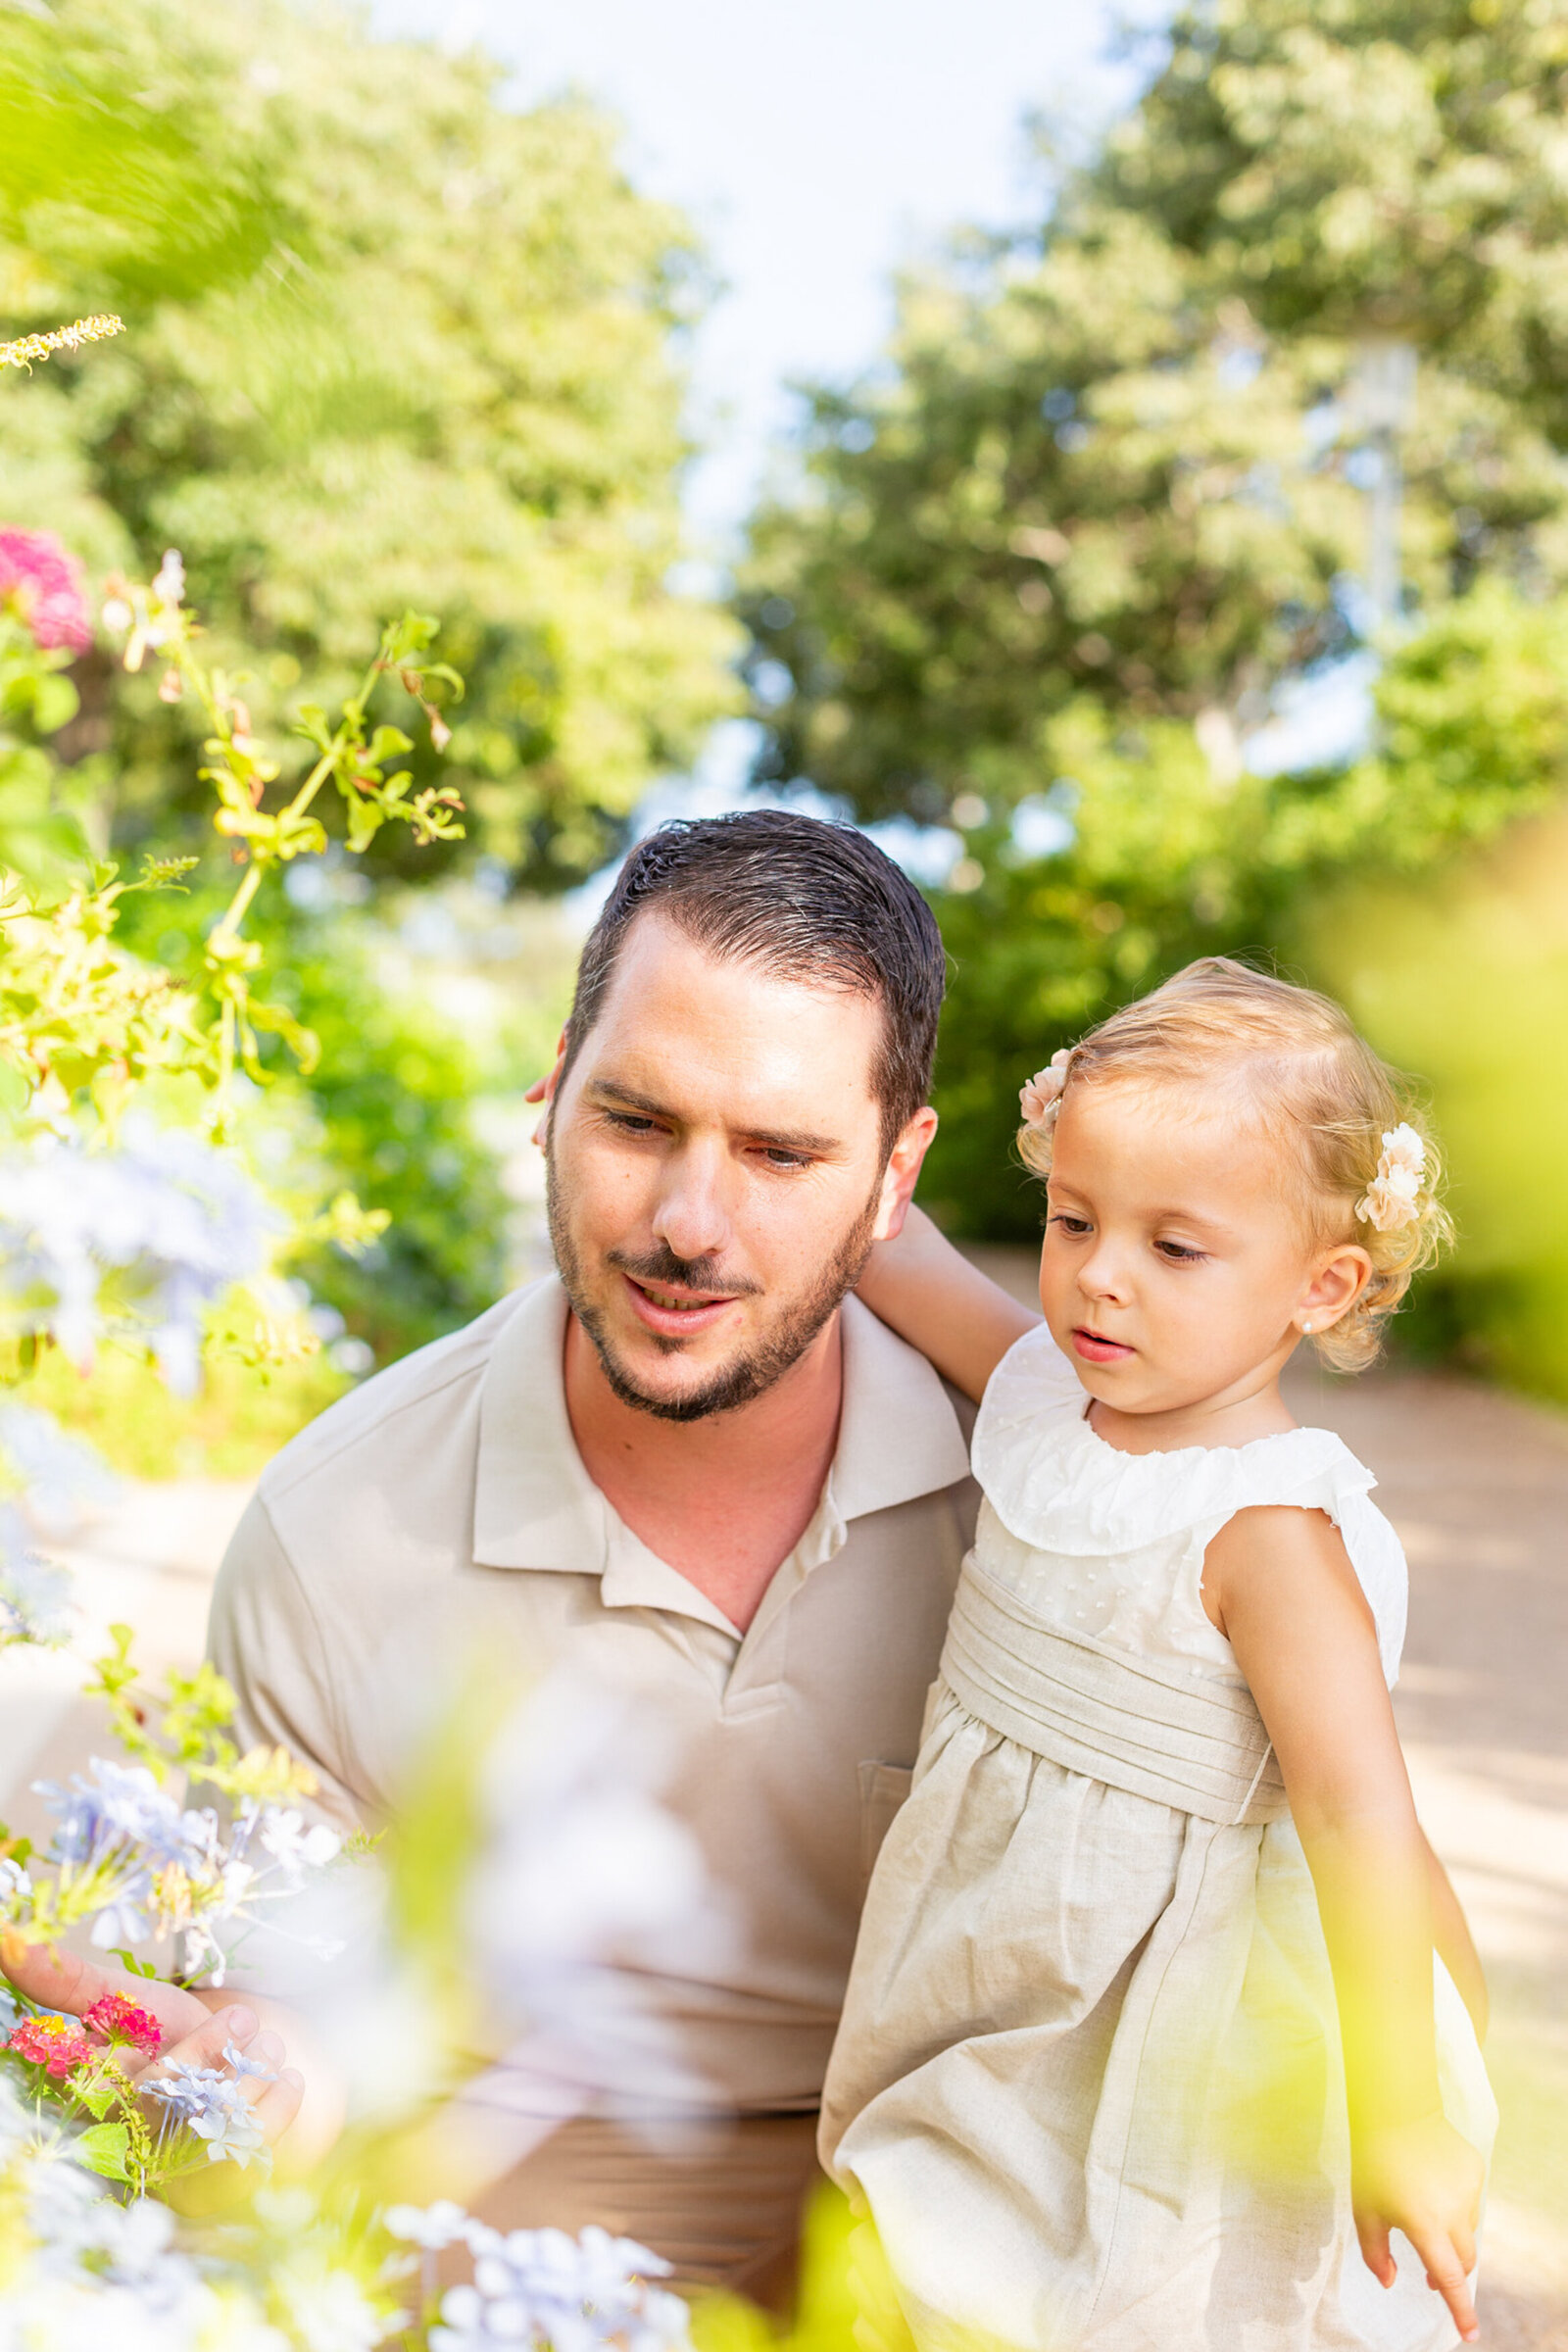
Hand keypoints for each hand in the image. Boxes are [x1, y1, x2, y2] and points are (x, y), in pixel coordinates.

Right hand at [1, 1935, 303, 2181]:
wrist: (233, 2063)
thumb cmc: (163, 2029)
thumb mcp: (120, 1996)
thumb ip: (69, 1979)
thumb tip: (7, 1937)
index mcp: (95, 2090)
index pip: (88, 2078)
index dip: (107, 2055)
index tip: (133, 2025)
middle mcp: (127, 2132)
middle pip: (155, 2098)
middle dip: (204, 2052)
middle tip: (244, 2016)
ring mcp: (171, 2163)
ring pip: (202, 2127)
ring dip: (246, 2079)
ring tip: (270, 2043)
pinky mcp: (217, 2183)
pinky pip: (243, 2158)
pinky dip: (275, 2112)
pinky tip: (291, 2077)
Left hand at [1353, 2112, 1484, 2343]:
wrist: (1395, 2108)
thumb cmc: (1373, 2162)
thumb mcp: (1364, 2210)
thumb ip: (1374, 2254)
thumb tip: (1391, 2282)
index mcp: (1425, 2224)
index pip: (1449, 2278)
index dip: (1459, 2310)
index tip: (1469, 2334)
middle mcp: (1454, 2210)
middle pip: (1463, 2260)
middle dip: (1450, 2272)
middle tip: (1430, 2275)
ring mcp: (1468, 2189)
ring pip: (1468, 2230)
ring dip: (1450, 2235)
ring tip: (1421, 2209)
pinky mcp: (1476, 2170)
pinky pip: (1470, 2200)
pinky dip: (1454, 2204)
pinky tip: (1432, 2184)